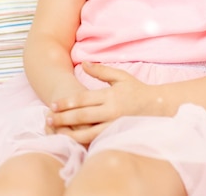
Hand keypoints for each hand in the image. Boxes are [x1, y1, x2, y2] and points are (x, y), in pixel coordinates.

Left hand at [45, 62, 159, 144]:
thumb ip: (101, 71)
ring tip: (55, 132)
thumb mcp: (120, 77)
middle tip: (47, 119)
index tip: (53, 104)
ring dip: (69, 133)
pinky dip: (83, 142)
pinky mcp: (116, 136)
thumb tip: (83, 63)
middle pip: (82, 117)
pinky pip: (97, 141)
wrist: (157, 107)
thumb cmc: (137, 90)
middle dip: (63, 118)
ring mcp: (114, 126)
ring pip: (87, 134)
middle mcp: (111, 112)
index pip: (84, 100)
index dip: (67, 103)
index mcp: (110, 96)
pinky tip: (71, 141)